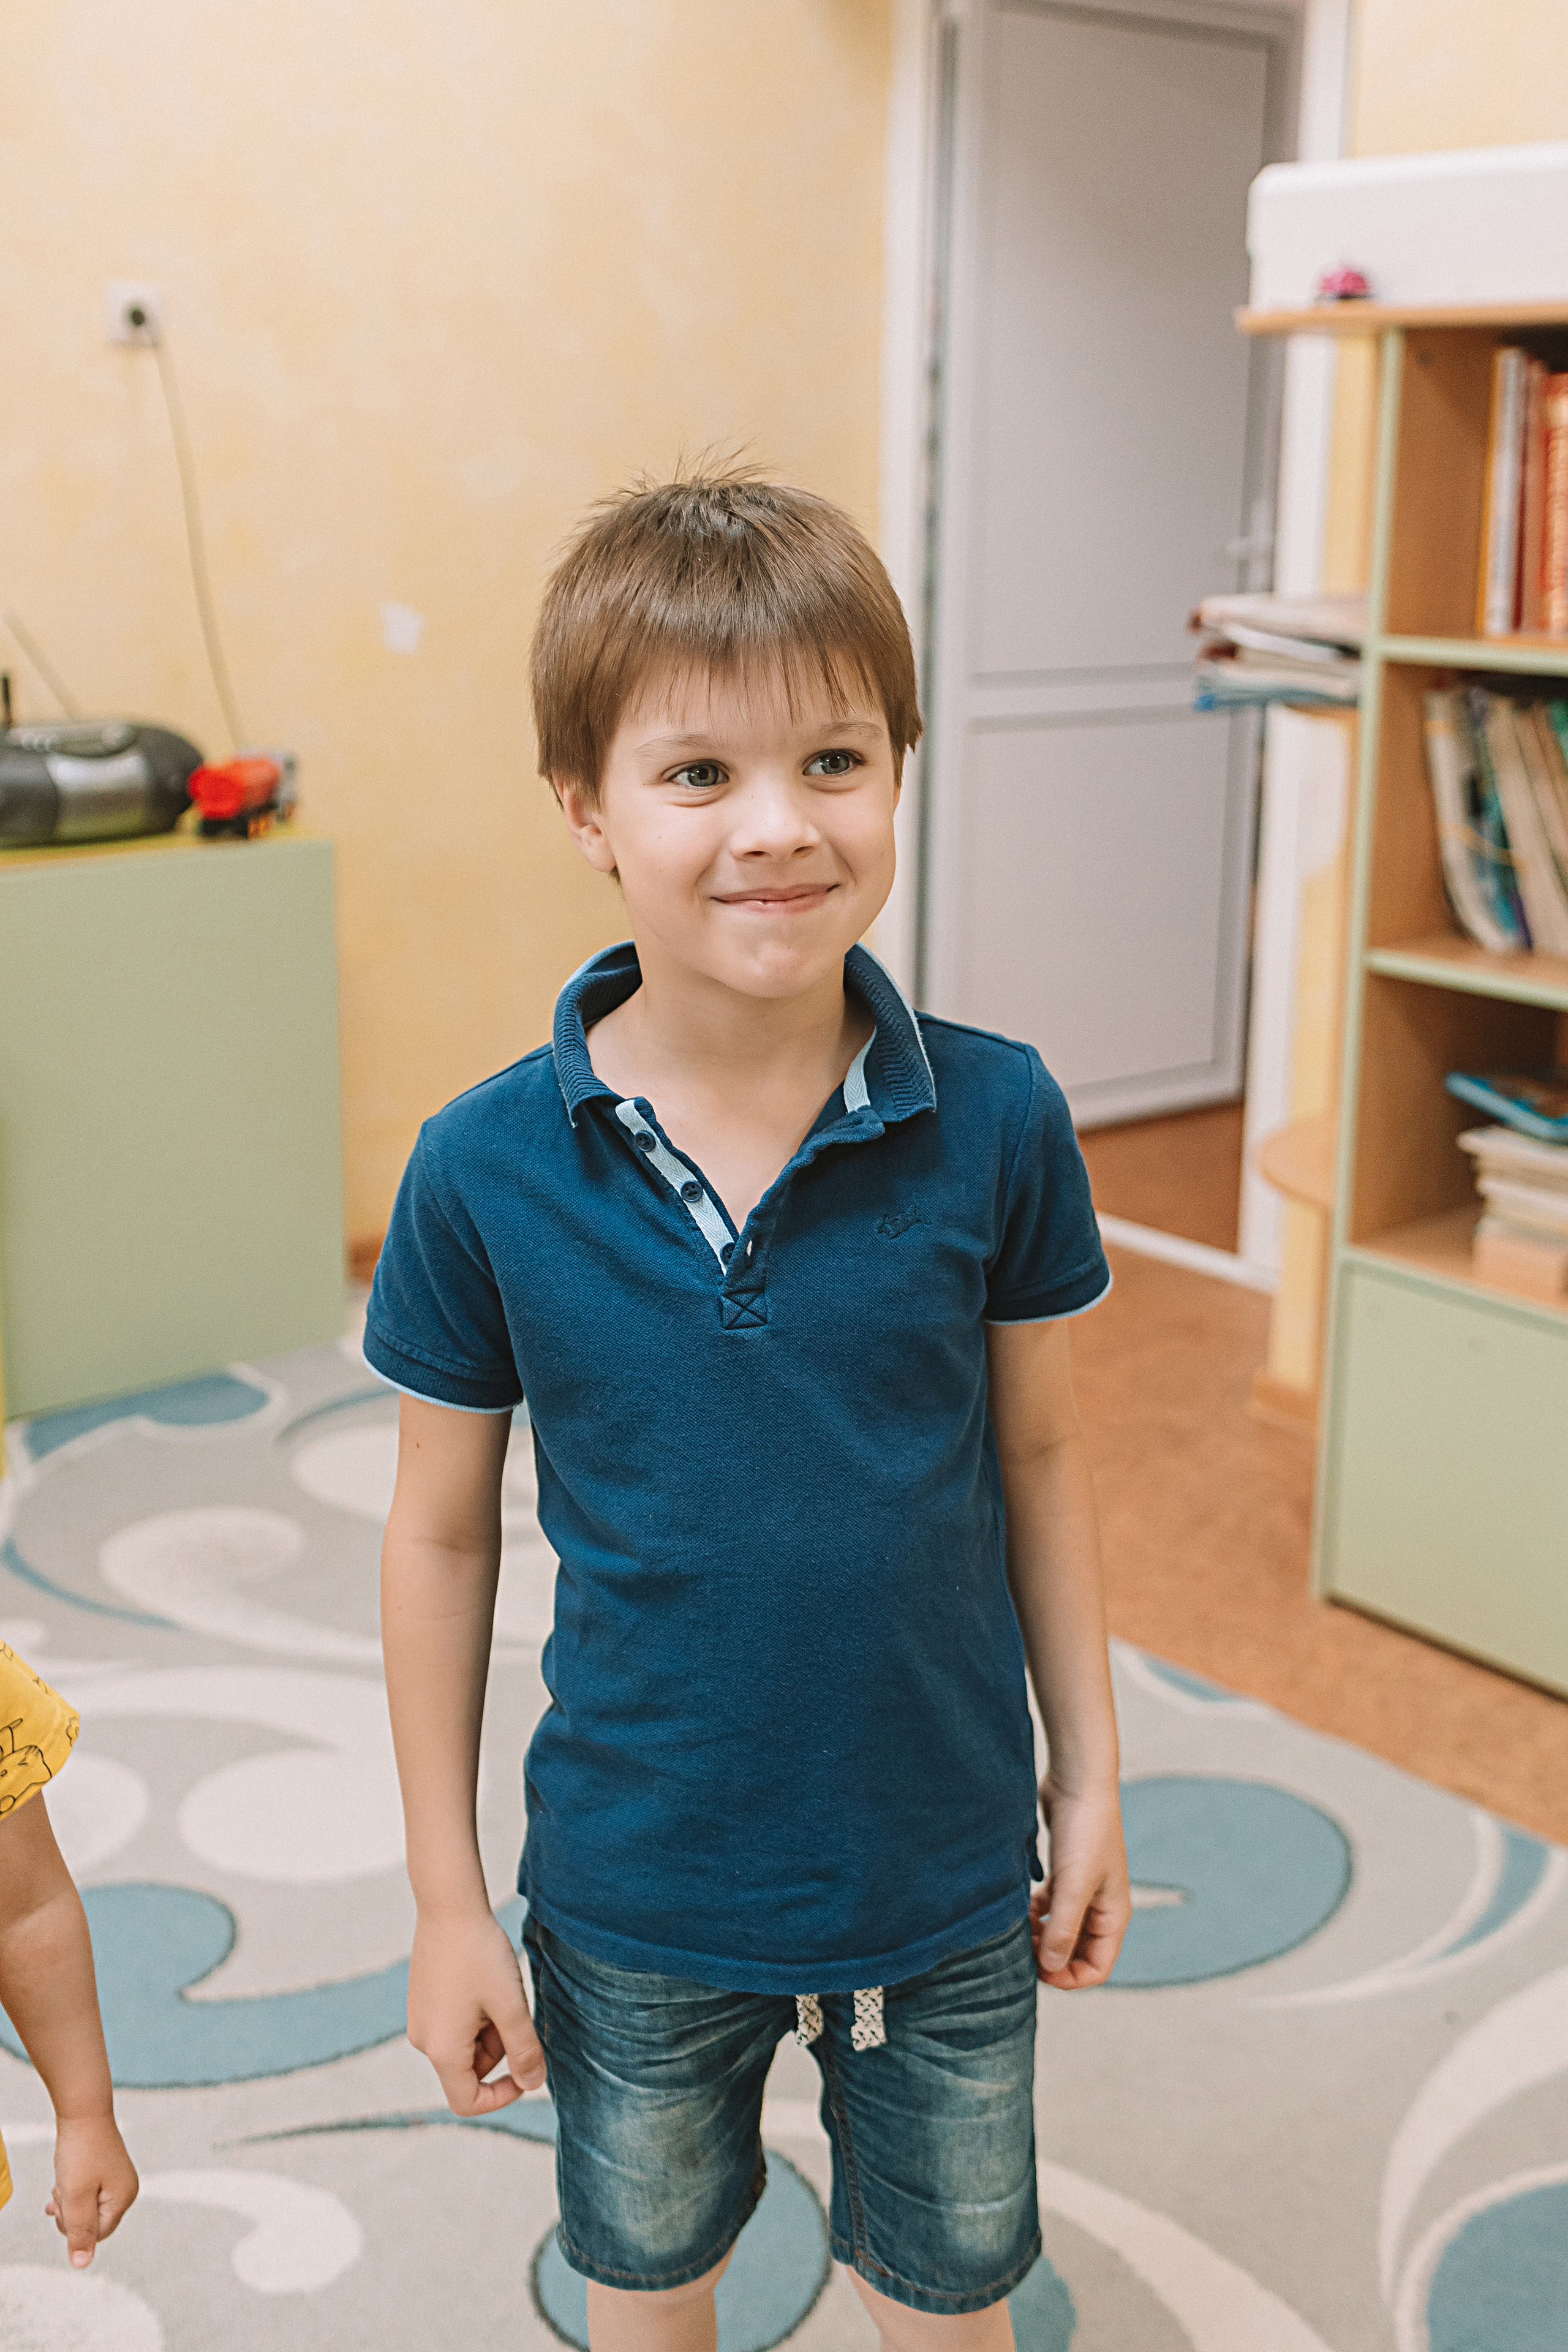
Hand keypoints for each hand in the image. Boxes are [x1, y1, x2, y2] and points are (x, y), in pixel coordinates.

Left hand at [46, 2113, 138, 2266]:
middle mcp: (126, 2189)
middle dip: (71, 2212)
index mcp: (124, 2198)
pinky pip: (87, 2193)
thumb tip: (82, 2264)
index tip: (64, 2202)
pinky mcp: (107, 2170)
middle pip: (92, 2222)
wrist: (83, 2111)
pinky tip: (62, 2182)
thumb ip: (79, 2232)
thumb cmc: (80, 2152)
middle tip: (63, 2189)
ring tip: (64, 2179)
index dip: (74, 2226)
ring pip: (86, 2207)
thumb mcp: (75, 2197)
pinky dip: (72, 2191)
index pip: (96, 2234)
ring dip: (69, 2200)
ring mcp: (118, 2178)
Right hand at [407, 1908, 545, 2113]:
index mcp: (442, 2050)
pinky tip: (484, 1980)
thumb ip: (524, 2050)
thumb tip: (533, 2085)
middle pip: (469, 2070)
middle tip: (515, 2008)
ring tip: (500, 1989)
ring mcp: (420, 2019)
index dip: (501, 2096)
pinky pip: (454, 2024)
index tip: (527, 2070)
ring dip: (490, 2029)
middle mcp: (424, 2040)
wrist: (449, 1907)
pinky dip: (476, 2014)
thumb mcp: (511, 2005)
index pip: (467, 2101)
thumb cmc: (481, 1955)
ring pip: (465, 2045)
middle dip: (500, 2049)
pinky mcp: (422, 2000)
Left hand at [1030, 1780, 1130, 1989]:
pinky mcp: (1064, 1872)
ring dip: (1039, 1934)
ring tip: (1017, 1925)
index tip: (1037, 1970)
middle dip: (1050, 1956)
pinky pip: (1049, 1906)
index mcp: (1113, 1916)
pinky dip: (1035, 1911)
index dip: (1068, 1978)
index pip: (1096, 1968)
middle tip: (1020, 1948)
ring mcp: (1082, 1889)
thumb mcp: (1073, 1886)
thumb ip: (1062, 1929)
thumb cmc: (1085, 1832)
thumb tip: (1050, 1969)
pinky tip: (1019, 1903)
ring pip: (1060, 1929)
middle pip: (1076, 1952)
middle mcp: (1100, 1907)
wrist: (1078, 1781)